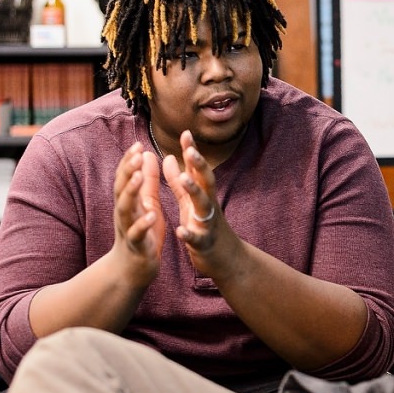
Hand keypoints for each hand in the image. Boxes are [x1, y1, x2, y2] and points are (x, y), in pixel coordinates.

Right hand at [111, 142, 164, 285]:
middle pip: (121, 189)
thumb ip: (147, 181)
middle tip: (137, 154)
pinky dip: (143, 224)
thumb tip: (146, 154)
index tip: (137, 144)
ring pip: (125, 208)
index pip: (125, 178)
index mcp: (128, 203)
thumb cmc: (141, 234)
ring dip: (131, 192)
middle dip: (128, 171)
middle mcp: (124, 214)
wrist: (131, 270)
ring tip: (139, 177)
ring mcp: (128, 229)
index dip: (129, 162)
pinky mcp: (137, 246)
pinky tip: (152, 214)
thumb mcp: (146, 204)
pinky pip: (137, 234)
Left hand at [162, 131, 238, 275]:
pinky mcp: (204, 244)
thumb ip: (179, 181)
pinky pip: (197, 238)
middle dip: (199, 166)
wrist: (225, 259)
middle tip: (190, 150)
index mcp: (203, 195)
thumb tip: (168, 157)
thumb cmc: (205, 227)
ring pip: (203, 205)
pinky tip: (180, 231)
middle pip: (206, 182)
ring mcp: (208, 224)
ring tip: (185, 179)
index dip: (192, 152)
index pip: (198, 169)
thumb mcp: (190, 202)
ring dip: (195, 191)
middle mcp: (208, 206)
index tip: (186, 132)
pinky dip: (189, 234)